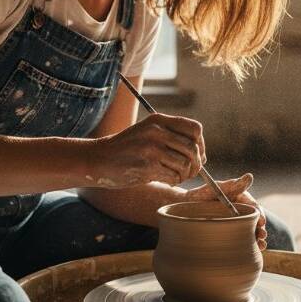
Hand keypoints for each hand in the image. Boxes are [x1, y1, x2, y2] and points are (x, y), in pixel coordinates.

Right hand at [86, 113, 205, 188]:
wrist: (99, 159)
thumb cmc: (127, 150)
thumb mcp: (148, 134)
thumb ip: (172, 139)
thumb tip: (202, 157)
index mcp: (158, 120)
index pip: (195, 129)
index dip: (200, 144)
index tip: (196, 155)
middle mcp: (156, 131)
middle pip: (193, 148)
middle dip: (195, 164)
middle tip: (188, 172)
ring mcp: (151, 148)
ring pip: (186, 164)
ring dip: (184, 175)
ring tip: (174, 176)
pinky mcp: (147, 165)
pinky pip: (173, 176)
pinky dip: (173, 181)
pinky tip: (164, 179)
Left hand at [185, 173, 267, 250]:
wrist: (186, 207)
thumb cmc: (202, 195)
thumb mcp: (218, 188)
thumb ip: (233, 184)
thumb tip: (250, 176)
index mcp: (241, 199)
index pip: (254, 207)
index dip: (259, 214)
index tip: (261, 221)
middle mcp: (241, 211)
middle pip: (255, 221)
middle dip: (261, 228)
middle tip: (262, 234)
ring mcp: (236, 223)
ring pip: (251, 231)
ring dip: (258, 238)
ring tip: (261, 244)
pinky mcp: (230, 232)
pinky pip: (242, 238)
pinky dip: (250, 244)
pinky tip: (256, 250)